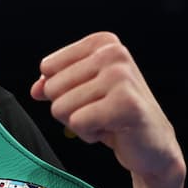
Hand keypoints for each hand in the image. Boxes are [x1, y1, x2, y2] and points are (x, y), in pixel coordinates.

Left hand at [30, 32, 183, 186]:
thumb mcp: (81, 93)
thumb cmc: (115, 115)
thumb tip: (35, 89)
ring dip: (80, 124)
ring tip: (106, 121)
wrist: (151, 145)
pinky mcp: (126, 103)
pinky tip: (112, 130)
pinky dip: (89, 134)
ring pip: (62, 107)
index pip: (48, 67)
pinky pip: (78, 123)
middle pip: (53, 87)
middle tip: (98, 112)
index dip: (60, 90)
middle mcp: (114, 53)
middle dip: (69, 109)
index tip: (89, 96)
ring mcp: (121, 76)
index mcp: (103, 43)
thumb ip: (54, 85)